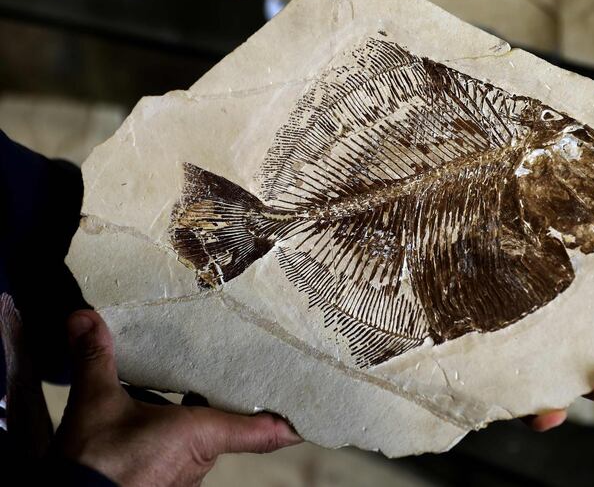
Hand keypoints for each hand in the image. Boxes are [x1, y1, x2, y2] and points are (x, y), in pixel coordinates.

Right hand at [53, 310, 301, 486]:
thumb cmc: (95, 464)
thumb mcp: (95, 403)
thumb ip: (95, 358)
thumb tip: (84, 318)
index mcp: (201, 435)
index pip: (263, 432)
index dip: (291, 423)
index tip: (315, 414)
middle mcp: (201, 458)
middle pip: (231, 424)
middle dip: (232, 400)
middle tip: (244, 370)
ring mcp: (184, 474)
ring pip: (204, 437)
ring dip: (199, 416)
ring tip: (193, 385)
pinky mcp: (164, 482)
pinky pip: (181, 450)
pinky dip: (177, 431)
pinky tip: (155, 416)